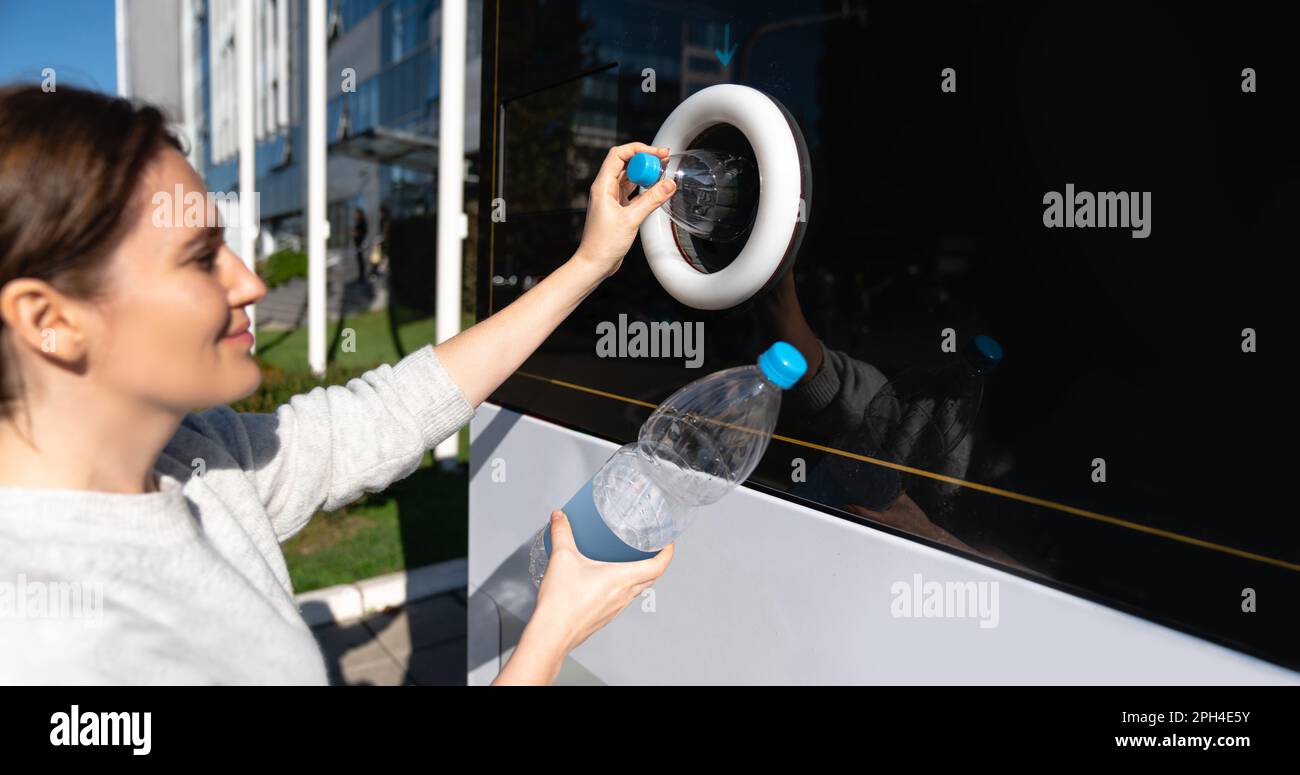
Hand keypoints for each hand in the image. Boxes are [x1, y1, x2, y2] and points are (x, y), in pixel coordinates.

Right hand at [531, 508, 674, 656]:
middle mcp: (624, 595)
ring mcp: (616, 609)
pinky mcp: (605, 617)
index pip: (658, 566)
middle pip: (651, 578)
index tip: (668, 542)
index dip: (668, 553)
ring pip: (637, 590)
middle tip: (651, 548)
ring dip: (639, 576)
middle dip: (655, 562)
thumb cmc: (562, 602)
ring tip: (629, 561)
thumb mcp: (562, 558)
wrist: (551, 633)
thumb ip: (562, 533)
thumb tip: (560, 517)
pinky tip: (607, 581)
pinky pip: (622, 600)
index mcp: (622, 579)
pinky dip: (623, 588)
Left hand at [575, 142, 677, 279]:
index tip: (656, 153)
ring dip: (644, 173)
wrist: (595, 263)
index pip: (618, 155)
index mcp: (602, 186)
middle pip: (625, 163)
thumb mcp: (631, 220)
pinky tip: (654, 189)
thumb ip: (651, 200)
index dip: (638, 149)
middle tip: (663, 162)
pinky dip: (643, 187)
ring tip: (661, 173)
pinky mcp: (617, 208)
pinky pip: (631, 190)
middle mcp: (605, 189)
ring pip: (629, 176)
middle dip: (645, 160)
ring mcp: (610, 198)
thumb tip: (668, 185)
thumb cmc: (603, 244)